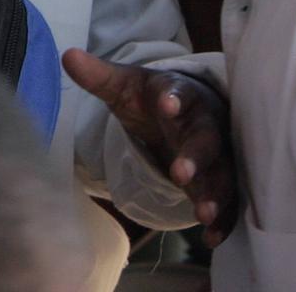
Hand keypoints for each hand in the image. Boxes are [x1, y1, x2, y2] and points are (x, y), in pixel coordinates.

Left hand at [63, 49, 237, 246]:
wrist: (184, 108)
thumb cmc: (152, 98)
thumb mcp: (124, 85)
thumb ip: (99, 76)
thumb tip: (68, 56)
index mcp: (181, 95)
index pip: (180, 93)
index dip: (174, 98)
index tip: (167, 104)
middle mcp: (204, 125)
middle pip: (206, 140)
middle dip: (196, 156)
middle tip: (180, 174)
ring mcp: (215, 155)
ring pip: (222, 174)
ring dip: (215, 194)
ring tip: (204, 214)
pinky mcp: (217, 180)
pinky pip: (228, 200)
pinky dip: (224, 220)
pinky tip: (211, 239)